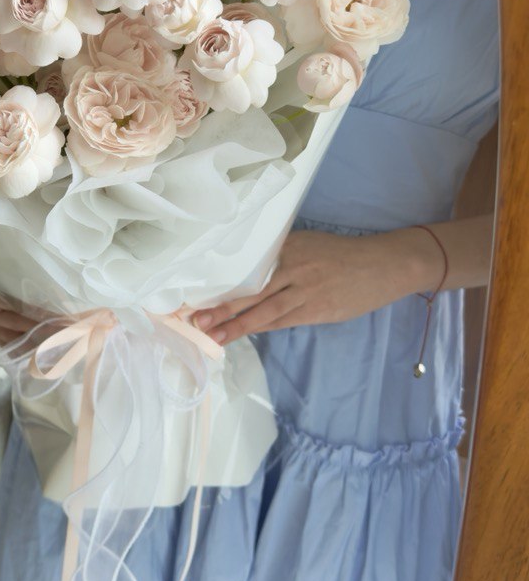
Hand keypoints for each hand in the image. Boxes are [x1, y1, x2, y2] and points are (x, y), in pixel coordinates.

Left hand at [192, 227, 443, 344]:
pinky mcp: (318, 309)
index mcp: (287, 247)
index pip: (248, 267)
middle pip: (250, 290)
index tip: (197, 293)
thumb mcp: (308, 245)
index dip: (222, 283)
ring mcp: (306, 289)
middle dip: (221, 307)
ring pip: (264, 310)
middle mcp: (294, 266)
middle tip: (195, 319)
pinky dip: (261, 327)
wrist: (384, 264)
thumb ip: (280, 257)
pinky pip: (283, 320)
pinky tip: (243, 334)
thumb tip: (247, 275)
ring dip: (236, 325)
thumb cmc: (342, 255)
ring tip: (212, 335)